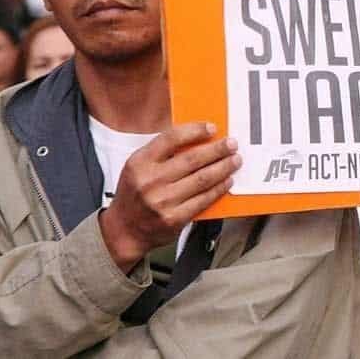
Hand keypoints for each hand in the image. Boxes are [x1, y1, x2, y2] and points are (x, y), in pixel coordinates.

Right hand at [99, 122, 240, 272]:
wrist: (124, 230)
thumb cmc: (134, 194)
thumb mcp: (138, 167)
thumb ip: (162, 153)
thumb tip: (197, 137)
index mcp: (140, 163)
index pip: (170, 139)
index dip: (194, 131)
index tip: (212, 128)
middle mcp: (150, 181)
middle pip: (192, 159)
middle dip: (217, 149)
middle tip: (231, 144)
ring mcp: (163, 201)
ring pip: (202, 179)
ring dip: (223, 168)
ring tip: (235, 160)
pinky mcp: (174, 219)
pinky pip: (203, 200)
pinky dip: (219, 189)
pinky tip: (227, 181)